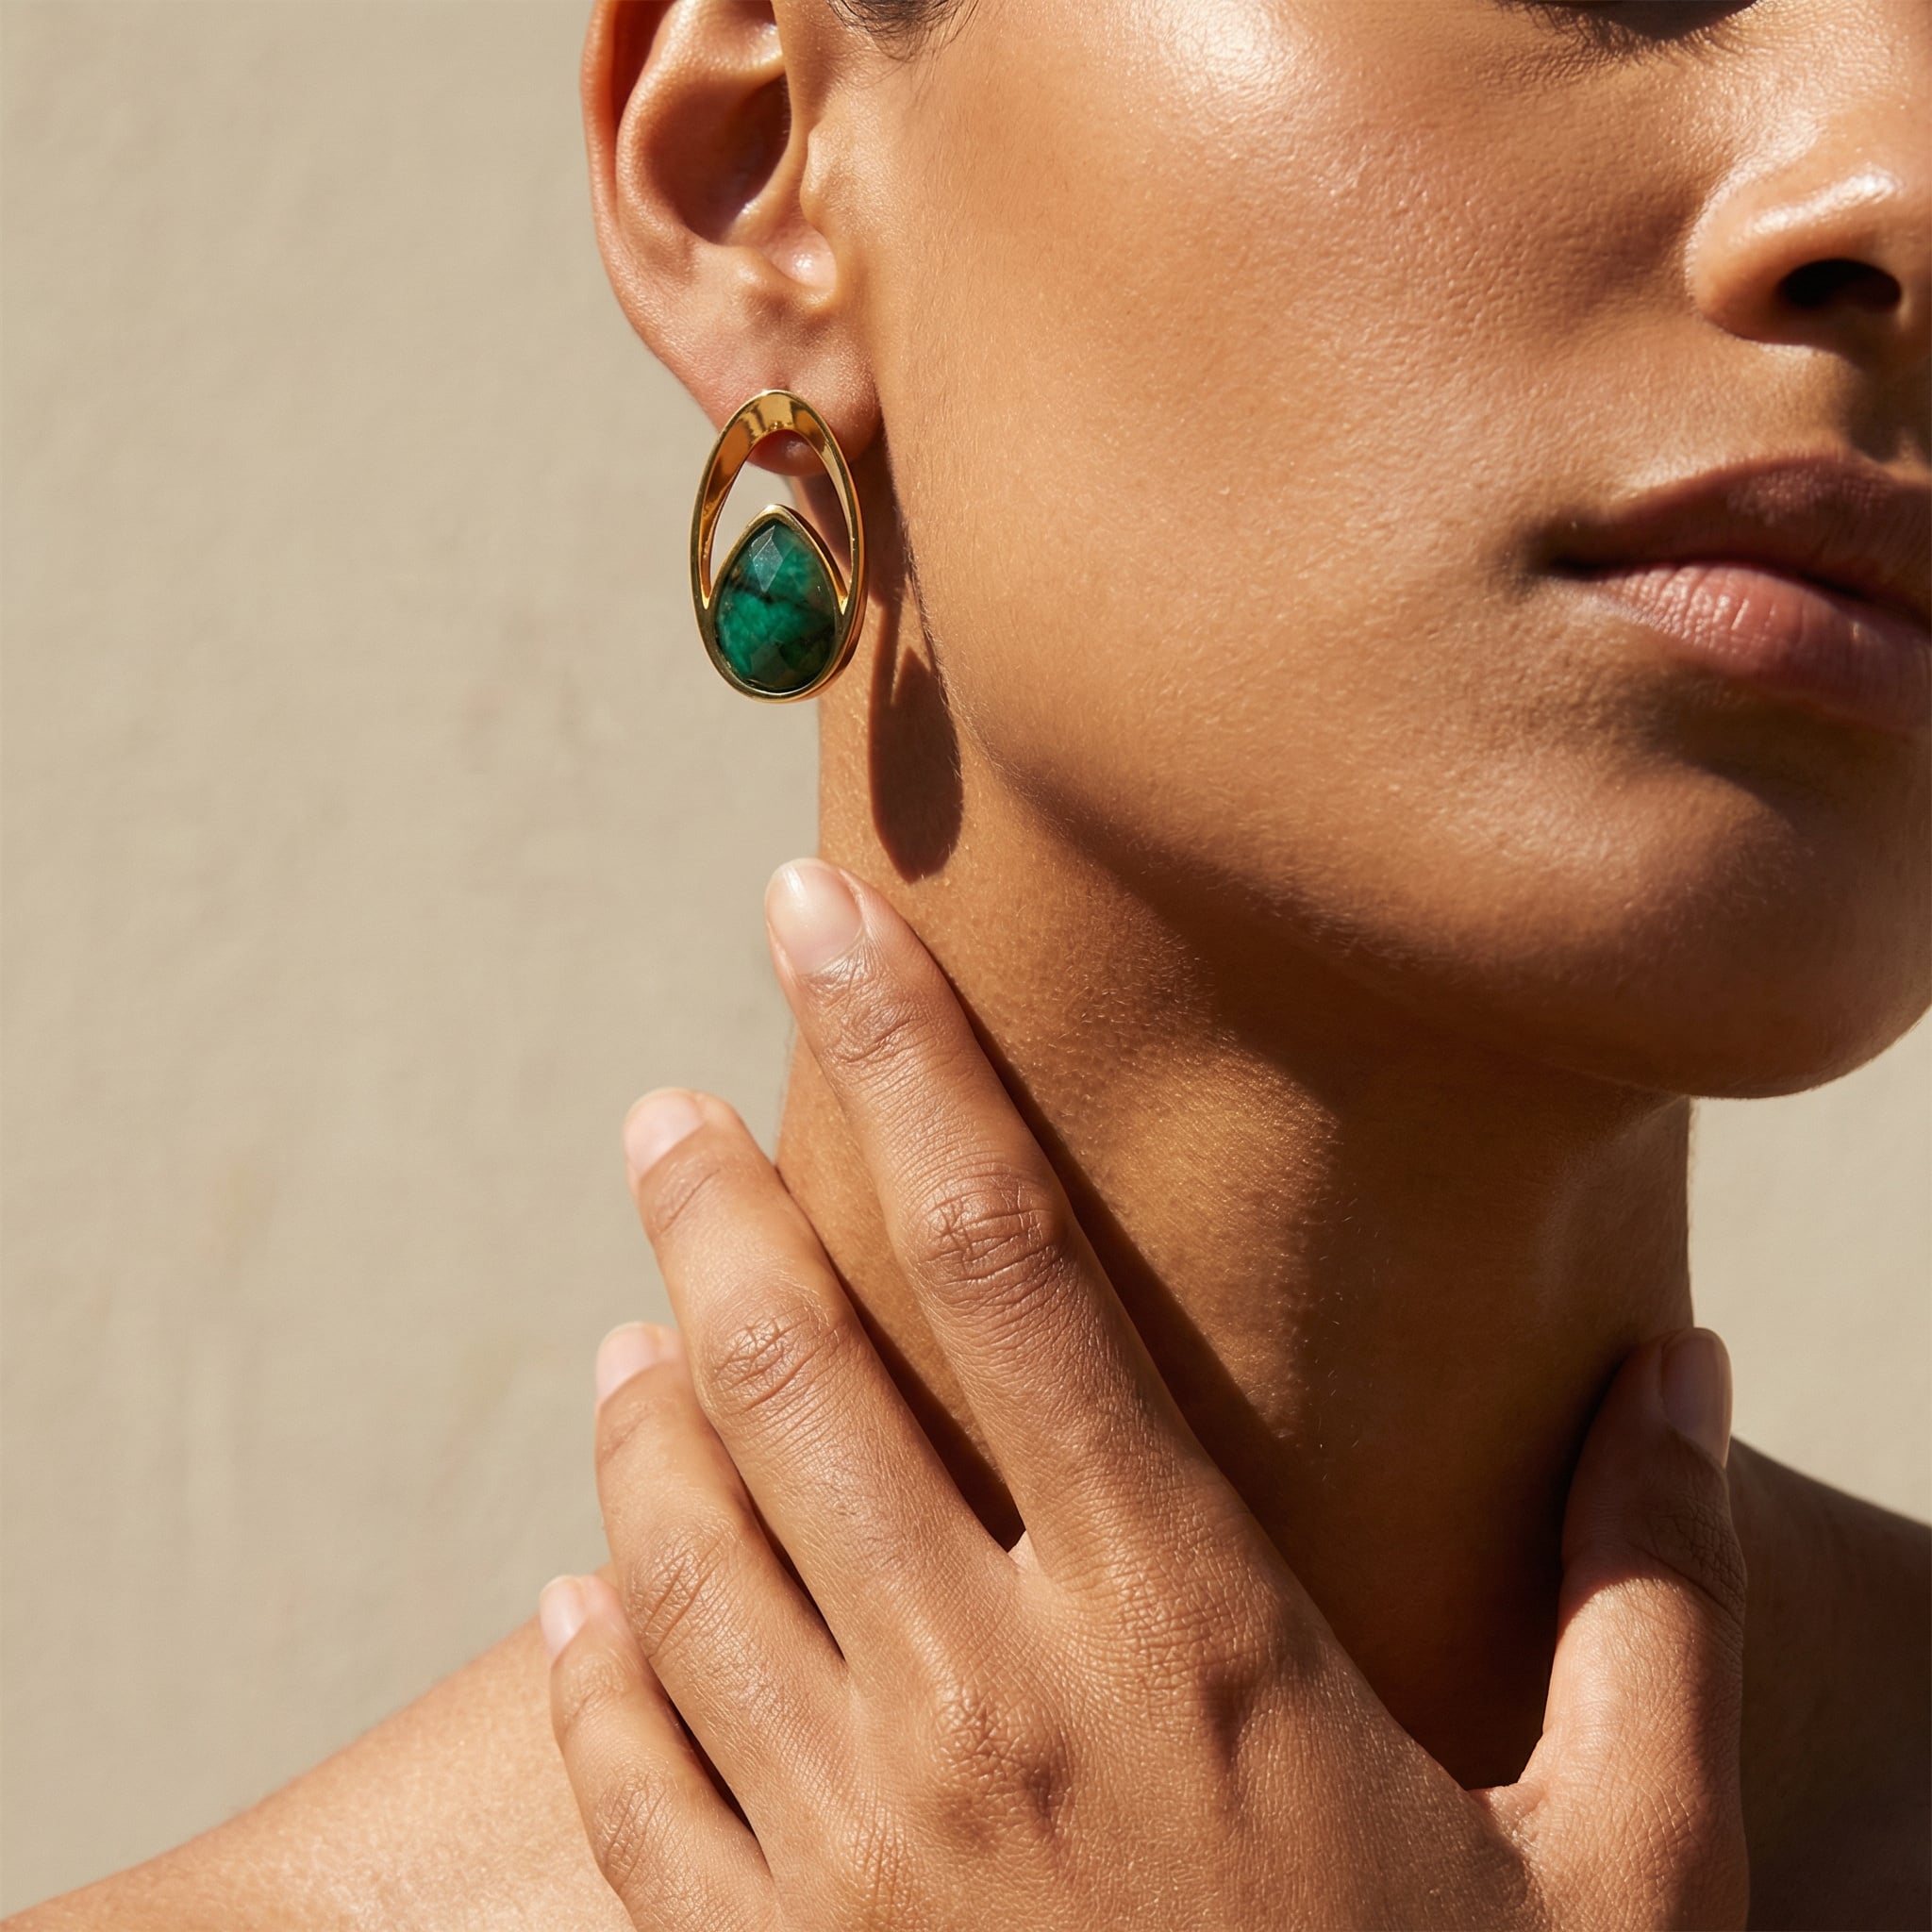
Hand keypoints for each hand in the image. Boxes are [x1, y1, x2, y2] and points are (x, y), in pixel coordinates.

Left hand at [539, 859, 1748, 1930]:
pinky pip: (632, 1776)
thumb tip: (1681, 1378)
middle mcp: (994, 1712)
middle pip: (796, 1368)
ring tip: (633, 1314)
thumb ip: (1656, 1602)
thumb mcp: (1636, 1868)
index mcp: (1197, 1631)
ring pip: (678, 1550)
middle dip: (709, 1206)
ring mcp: (858, 1862)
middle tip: (661, 1109)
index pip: (1012, 1261)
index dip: (911, 1061)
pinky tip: (577, 1584)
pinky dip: (590, 1651)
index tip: (818, 918)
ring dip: (641, 1407)